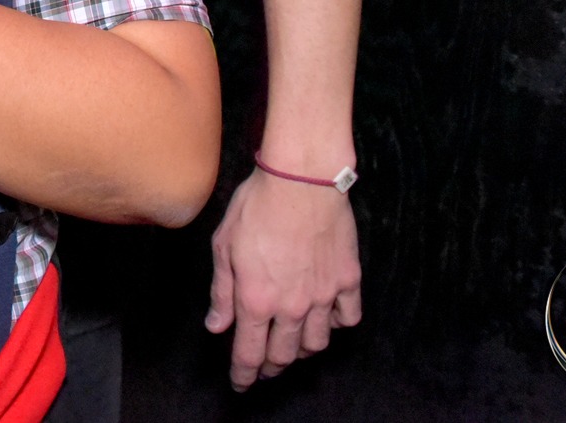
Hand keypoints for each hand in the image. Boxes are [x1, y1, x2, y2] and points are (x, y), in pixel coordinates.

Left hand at [205, 167, 361, 387]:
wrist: (301, 181)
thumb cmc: (256, 207)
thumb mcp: (223, 246)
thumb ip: (222, 292)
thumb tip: (216, 325)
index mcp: (257, 300)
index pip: (249, 353)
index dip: (243, 375)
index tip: (240, 384)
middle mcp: (292, 306)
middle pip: (284, 355)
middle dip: (271, 367)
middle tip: (263, 369)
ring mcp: (324, 296)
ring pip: (317, 343)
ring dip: (302, 350)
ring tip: (292, 345)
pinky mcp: (348, 280)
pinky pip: (348, 317)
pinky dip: (338, 325)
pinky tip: (328, 318)